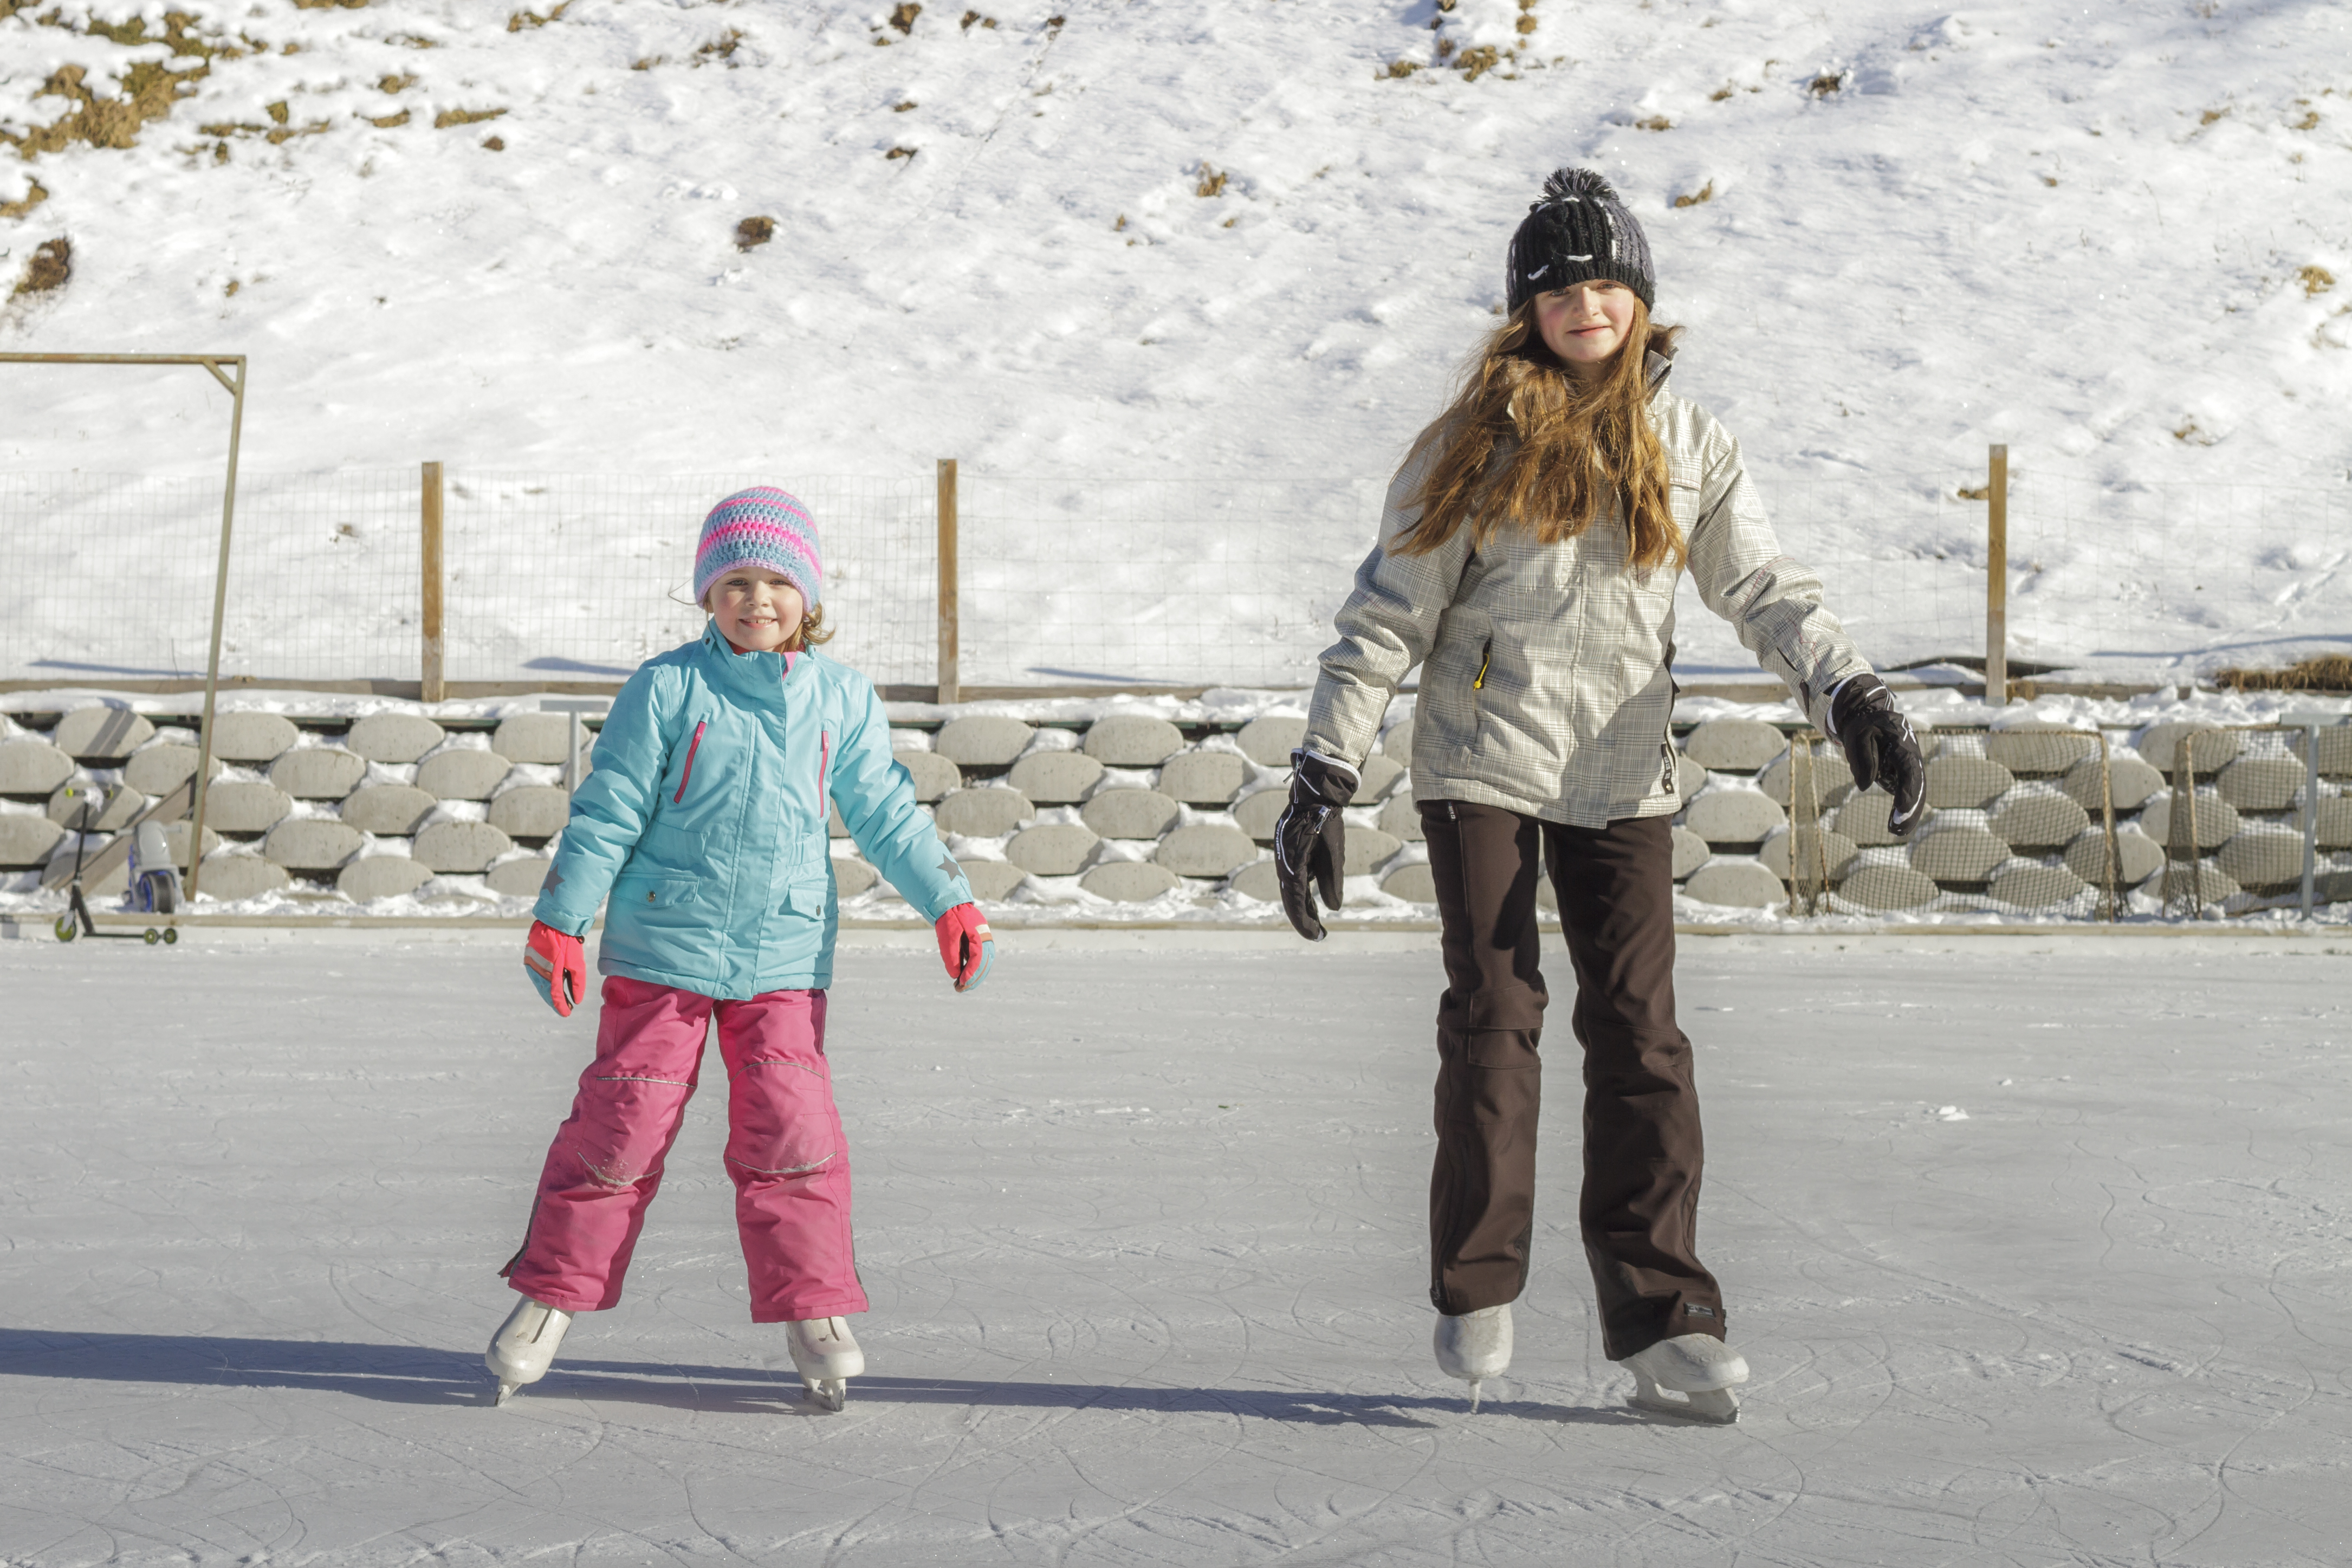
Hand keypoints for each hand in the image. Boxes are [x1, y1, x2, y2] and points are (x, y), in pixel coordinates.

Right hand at [524, 920, 586, 1016]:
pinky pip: (537, 976)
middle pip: (546, 992)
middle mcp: (537, 971)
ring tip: (560, 1000)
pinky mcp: (530, 959)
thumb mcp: (577, 963)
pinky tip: (551, 987)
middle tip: (565, 1008)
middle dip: (555, 1001)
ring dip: (549, 993)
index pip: (555, 995)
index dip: (561, 1006)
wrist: (553, 922)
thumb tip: (577, 1000)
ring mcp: (532, 965)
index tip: (567, 1013)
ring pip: (541, 985)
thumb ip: (577, 983)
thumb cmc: (568, 941)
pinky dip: (545, 983)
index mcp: (550, 972)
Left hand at [935, 902, 992, 991]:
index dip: (970, 973)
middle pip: (984, 964)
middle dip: (974, 979)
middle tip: (961, 989)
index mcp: (979, 936)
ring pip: (985, 963)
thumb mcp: (947, 938)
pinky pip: (981, 959)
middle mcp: (986, 939)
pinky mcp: (981, 942)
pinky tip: (965, 977)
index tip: (962, 983)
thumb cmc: (949, 920)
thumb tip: (955, 975)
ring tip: (962, 986)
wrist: (952, 904)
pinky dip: (975, 969)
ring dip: (975, 976)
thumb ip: (951, 956)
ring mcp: (985, 940)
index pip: (977, 959)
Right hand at [1274, 749, 1357, 941]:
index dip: (1305, 921)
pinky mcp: (1289, 853)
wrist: (1315, 792)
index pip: (1296, 900)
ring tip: (1318, 924)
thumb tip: (1333, 908)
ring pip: (1291, 889)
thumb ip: (1333, 881)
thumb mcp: (1335, 853)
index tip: (1317, 936)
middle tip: (1319, 936)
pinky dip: (1302, 892)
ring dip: (1303, 907)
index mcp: (1293, 863)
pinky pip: (1294, 878)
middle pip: (1291, 898)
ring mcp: (1285, 858)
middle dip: (1304, 919)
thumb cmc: (1327, 820)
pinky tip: (1312, 902)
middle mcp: (1284, 863)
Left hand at [1828, 674, 1926, 837]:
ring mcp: (1907, 766)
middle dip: (1910, 809)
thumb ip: (1862, 759)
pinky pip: (1906, 792)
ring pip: (1914, 792)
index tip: (1900, 813)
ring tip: (1897, 832)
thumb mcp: (1856, 735)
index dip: (1907, 794)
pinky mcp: (1900, 773)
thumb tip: (1864, 786)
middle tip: (1898, 830)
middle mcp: (1911, 757)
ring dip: (1909, 813)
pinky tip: (1897, 826)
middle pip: (1917, 786)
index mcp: (1903, 745)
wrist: (1866, 714)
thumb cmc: (1861, 723)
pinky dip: (1904, 809)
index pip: (1909, 773)